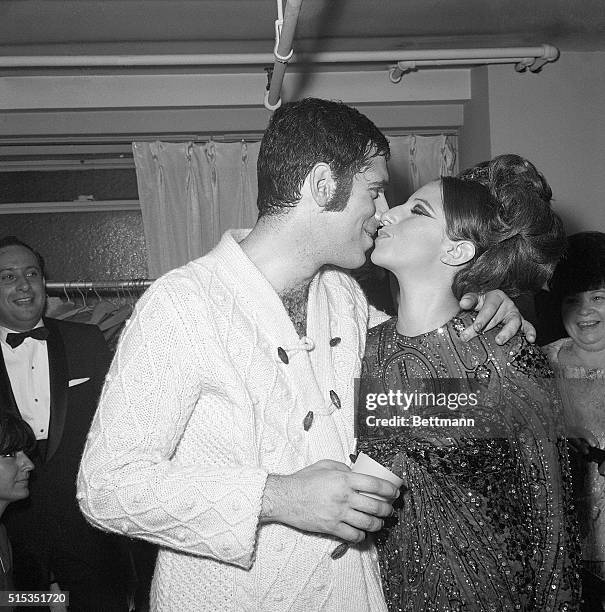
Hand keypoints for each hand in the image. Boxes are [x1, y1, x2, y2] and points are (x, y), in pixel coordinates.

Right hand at [260, 459, 398, 542]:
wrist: (285, 497)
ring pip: (368, 523)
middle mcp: (344, 497)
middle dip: (388, 509)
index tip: (395, 492)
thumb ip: (343, 468)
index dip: (390, 489)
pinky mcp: (331, 528)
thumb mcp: (325, 465)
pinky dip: (362, 535)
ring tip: (380, 522)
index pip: (375, 485)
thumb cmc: (303, 480)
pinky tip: (362, 532)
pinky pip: (354, 535)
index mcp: (344, 479)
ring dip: (378, 524)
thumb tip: (357, 473)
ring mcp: (338, 514)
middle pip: (376, 506)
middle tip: (390, 509)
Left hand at [458, 290, 535, 344]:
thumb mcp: (476, 298)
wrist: (494, 303)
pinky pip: (528, 327)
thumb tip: (463, 303)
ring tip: (499, 341)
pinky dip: (530, 332)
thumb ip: (469, 300)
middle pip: (497, 317)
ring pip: (513, 322)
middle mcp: (508, 305)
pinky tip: (530, 340)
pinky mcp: (522, 322)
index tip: (476, 327)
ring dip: (507, 332)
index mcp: (496, 297)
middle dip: (487, 327)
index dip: (483, 317)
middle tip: (479, 334)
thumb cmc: (483, 302)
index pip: (489, 307)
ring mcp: (515, 314)